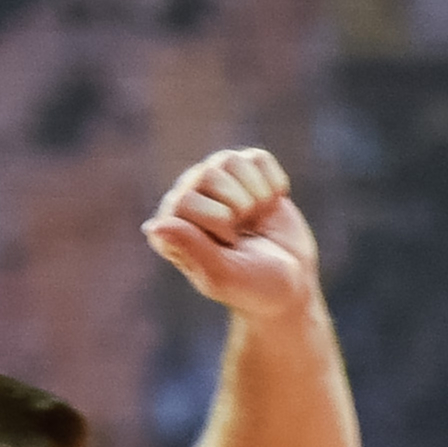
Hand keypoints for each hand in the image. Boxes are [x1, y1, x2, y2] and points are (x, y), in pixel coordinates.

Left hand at [141, 148, 321, 321]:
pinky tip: (269, 205)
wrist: (292, 284)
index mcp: (172, 228)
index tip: (231, 247)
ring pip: (232, 161)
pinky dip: (274, 183)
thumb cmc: (254, 287)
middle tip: (245, 233)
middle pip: (210, 175)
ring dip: (256, 194)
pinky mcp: (246, 174)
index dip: (219, 223)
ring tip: (255, 218)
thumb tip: (154, 226)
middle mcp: (188, 200)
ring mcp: (216, 185)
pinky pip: (259, 159)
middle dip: (240, 207)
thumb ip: (192, 250)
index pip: (186, 201)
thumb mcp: (224, 275)